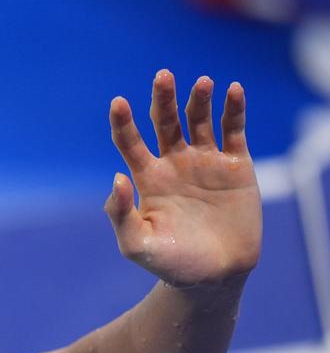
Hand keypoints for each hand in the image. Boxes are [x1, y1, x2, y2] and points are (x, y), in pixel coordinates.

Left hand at [105, 70, 260, 288]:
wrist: (214, 277)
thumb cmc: (170, 263)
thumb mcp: (137, 244)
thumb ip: (121, 214)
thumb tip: (117, 177)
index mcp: (147, 178)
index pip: (130, 142)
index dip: (123, 122)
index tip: (118, 102)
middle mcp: (174, 164)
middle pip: (164, 122)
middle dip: (163, 99)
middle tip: (163, 76)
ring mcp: (205, 162)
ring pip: (200, 120)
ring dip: (199, 99)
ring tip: (201, 83)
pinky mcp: (235, 166)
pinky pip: (233, 131)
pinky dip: (234, 110)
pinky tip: (233, 91)